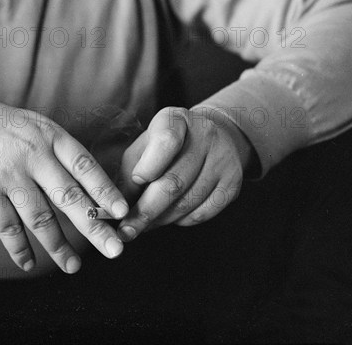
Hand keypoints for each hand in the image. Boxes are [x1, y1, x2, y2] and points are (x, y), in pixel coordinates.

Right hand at [0, 90, 128, 273]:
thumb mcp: (33, 126)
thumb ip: (58, 152)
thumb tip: (88, 185)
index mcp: (50, 137)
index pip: (85, 167)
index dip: (106, 191)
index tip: (123, 213)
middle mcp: (33, 155)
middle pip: (70, 198)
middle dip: (95, 227)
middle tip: (114, 250)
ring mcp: (8, 175)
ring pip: (41, 218)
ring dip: (59, 246)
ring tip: (73, 266)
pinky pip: (7, 228)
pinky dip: (19, 249)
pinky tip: (28, 264)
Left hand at [117, 107, 252, 240]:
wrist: (210, 137)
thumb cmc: (165, 146)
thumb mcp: (144, 147)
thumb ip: (129, 172)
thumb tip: (118, 207)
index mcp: (176, 120)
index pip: (166, 141)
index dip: (149, 166)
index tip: (136, 182)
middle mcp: (204, 135)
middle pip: (174, 181)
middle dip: (146, 211)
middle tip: (127, 230)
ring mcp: (223, 159)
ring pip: (188, 201)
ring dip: (161, 220)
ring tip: (143, 226)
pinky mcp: (233, 182)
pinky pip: (203, 213)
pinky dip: (181, 220)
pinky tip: (168, 218)